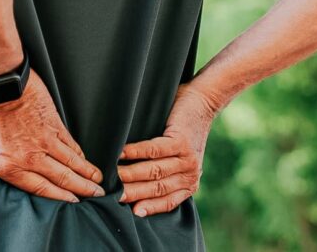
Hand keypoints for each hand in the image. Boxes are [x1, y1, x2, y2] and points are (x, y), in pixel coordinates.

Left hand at [0, 67, 104, 201]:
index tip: (72, 202)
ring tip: (97, 180)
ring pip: (70, 161)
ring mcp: (43, 138)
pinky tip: (85, 155)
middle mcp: (29, 157)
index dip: (58, 197)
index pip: (39, 188)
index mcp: (7, 166)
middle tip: (95, 194)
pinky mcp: (52, 120)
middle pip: (61, 178)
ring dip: (85, 172)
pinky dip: (79, 151)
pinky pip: (70, 142)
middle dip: (79, 188)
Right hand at [117, 81, 218, 216]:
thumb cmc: (184, 129)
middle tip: (113, 197)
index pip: (167, 201)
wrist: (203, 102)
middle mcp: (190, 174)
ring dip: (131, 175)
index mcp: (189, 182)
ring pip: (154, 171)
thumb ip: (166, 172)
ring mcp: (187, 158)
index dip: (149, 207)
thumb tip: (135, 183)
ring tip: (113, 176)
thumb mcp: (180, 158)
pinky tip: (121, 153)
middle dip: (134, 194)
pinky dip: (135, 152)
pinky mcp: (181, 141)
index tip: (131, 212)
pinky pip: (154, 150)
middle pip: (157, 188)